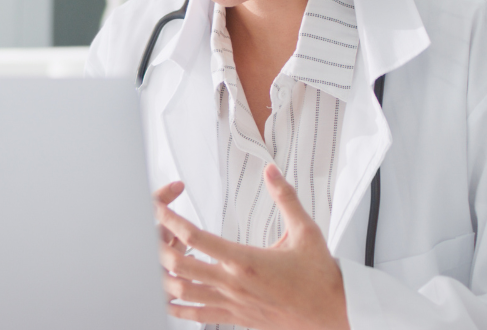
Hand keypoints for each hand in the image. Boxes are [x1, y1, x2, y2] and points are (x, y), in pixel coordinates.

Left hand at [154, 165, 349, 329]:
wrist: (332, 312)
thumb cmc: (320, 275)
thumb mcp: (306, 231)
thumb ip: (285, 198)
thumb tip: (272, 171)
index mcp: (245, 260)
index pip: (195, 238)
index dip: (172, 221)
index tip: (160, 209)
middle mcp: (233, 284)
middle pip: (179, 266)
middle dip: (160, 248)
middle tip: (154, 232)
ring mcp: (231, 304)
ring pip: (183, 293)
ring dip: (164, 277)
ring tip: (157, 261)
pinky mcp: (235, 319)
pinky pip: (197, 316)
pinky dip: (178, 308)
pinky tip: (168, 299)